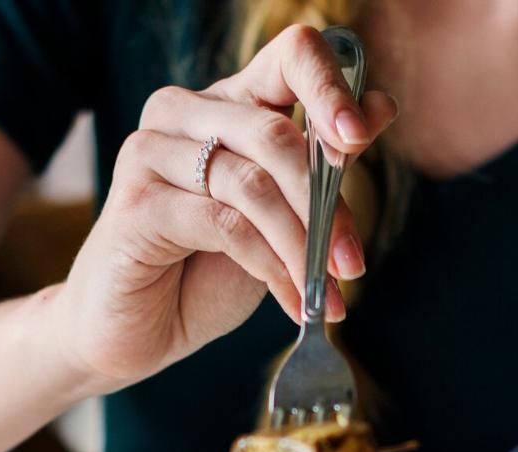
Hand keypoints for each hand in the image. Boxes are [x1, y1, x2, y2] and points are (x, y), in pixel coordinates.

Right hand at [54, 24, 397, 391]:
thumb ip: (323, 165)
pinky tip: (293, 302)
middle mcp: (185, 112)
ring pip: (252, 186)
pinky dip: (270, 268)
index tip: (358, 139)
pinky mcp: (136, 203)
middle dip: (326, 206)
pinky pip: (224, 225)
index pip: (290, 57)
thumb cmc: (210, 268)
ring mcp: (151, 152)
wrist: (140, 328)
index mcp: (230, 103)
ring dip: (301, 246)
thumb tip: (382, 108)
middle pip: (275, 134)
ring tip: (327, 293)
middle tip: (352, 264)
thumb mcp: (283, 214)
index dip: (331, 90)